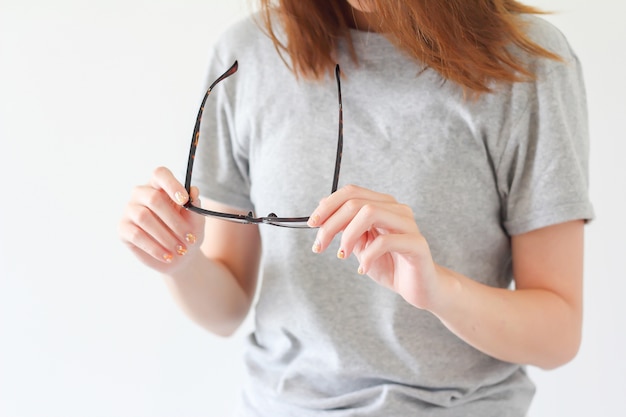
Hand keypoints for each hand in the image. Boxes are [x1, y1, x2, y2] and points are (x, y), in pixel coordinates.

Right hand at [119, 167, 205, 273]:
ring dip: (165, 236)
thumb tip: (193, 191)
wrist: (179, 256)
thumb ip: (195, 205)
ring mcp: (130, 210)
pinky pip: (136, 235)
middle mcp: (141, 194)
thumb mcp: (196, 220)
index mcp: (160, 186)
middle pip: (153, 198)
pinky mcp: (123, 228)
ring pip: (144, 217)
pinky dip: (154, 247)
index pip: (160, 174)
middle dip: (174, 221)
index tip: (184, 200)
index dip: (171, 184)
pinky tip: (168, 256)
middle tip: (189, 238)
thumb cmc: (188, 232)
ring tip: (180, 250)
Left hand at [308, 184, 443, 309]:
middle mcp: (397, 210)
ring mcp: (408, 225)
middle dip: (331, 223)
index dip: (328, 205)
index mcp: (383, 205)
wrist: (420, 288)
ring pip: (370, 212)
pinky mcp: (417, 244)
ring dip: (348, 235)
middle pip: (356, 202)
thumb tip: (322, 213)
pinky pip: (385, 241)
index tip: (312, 224)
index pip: (351, 192)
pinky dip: (367, 255)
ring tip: (342, 255)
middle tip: (319, 246)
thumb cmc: (390, 265)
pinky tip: (362, 269)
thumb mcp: (361, 246)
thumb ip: (346, 229)